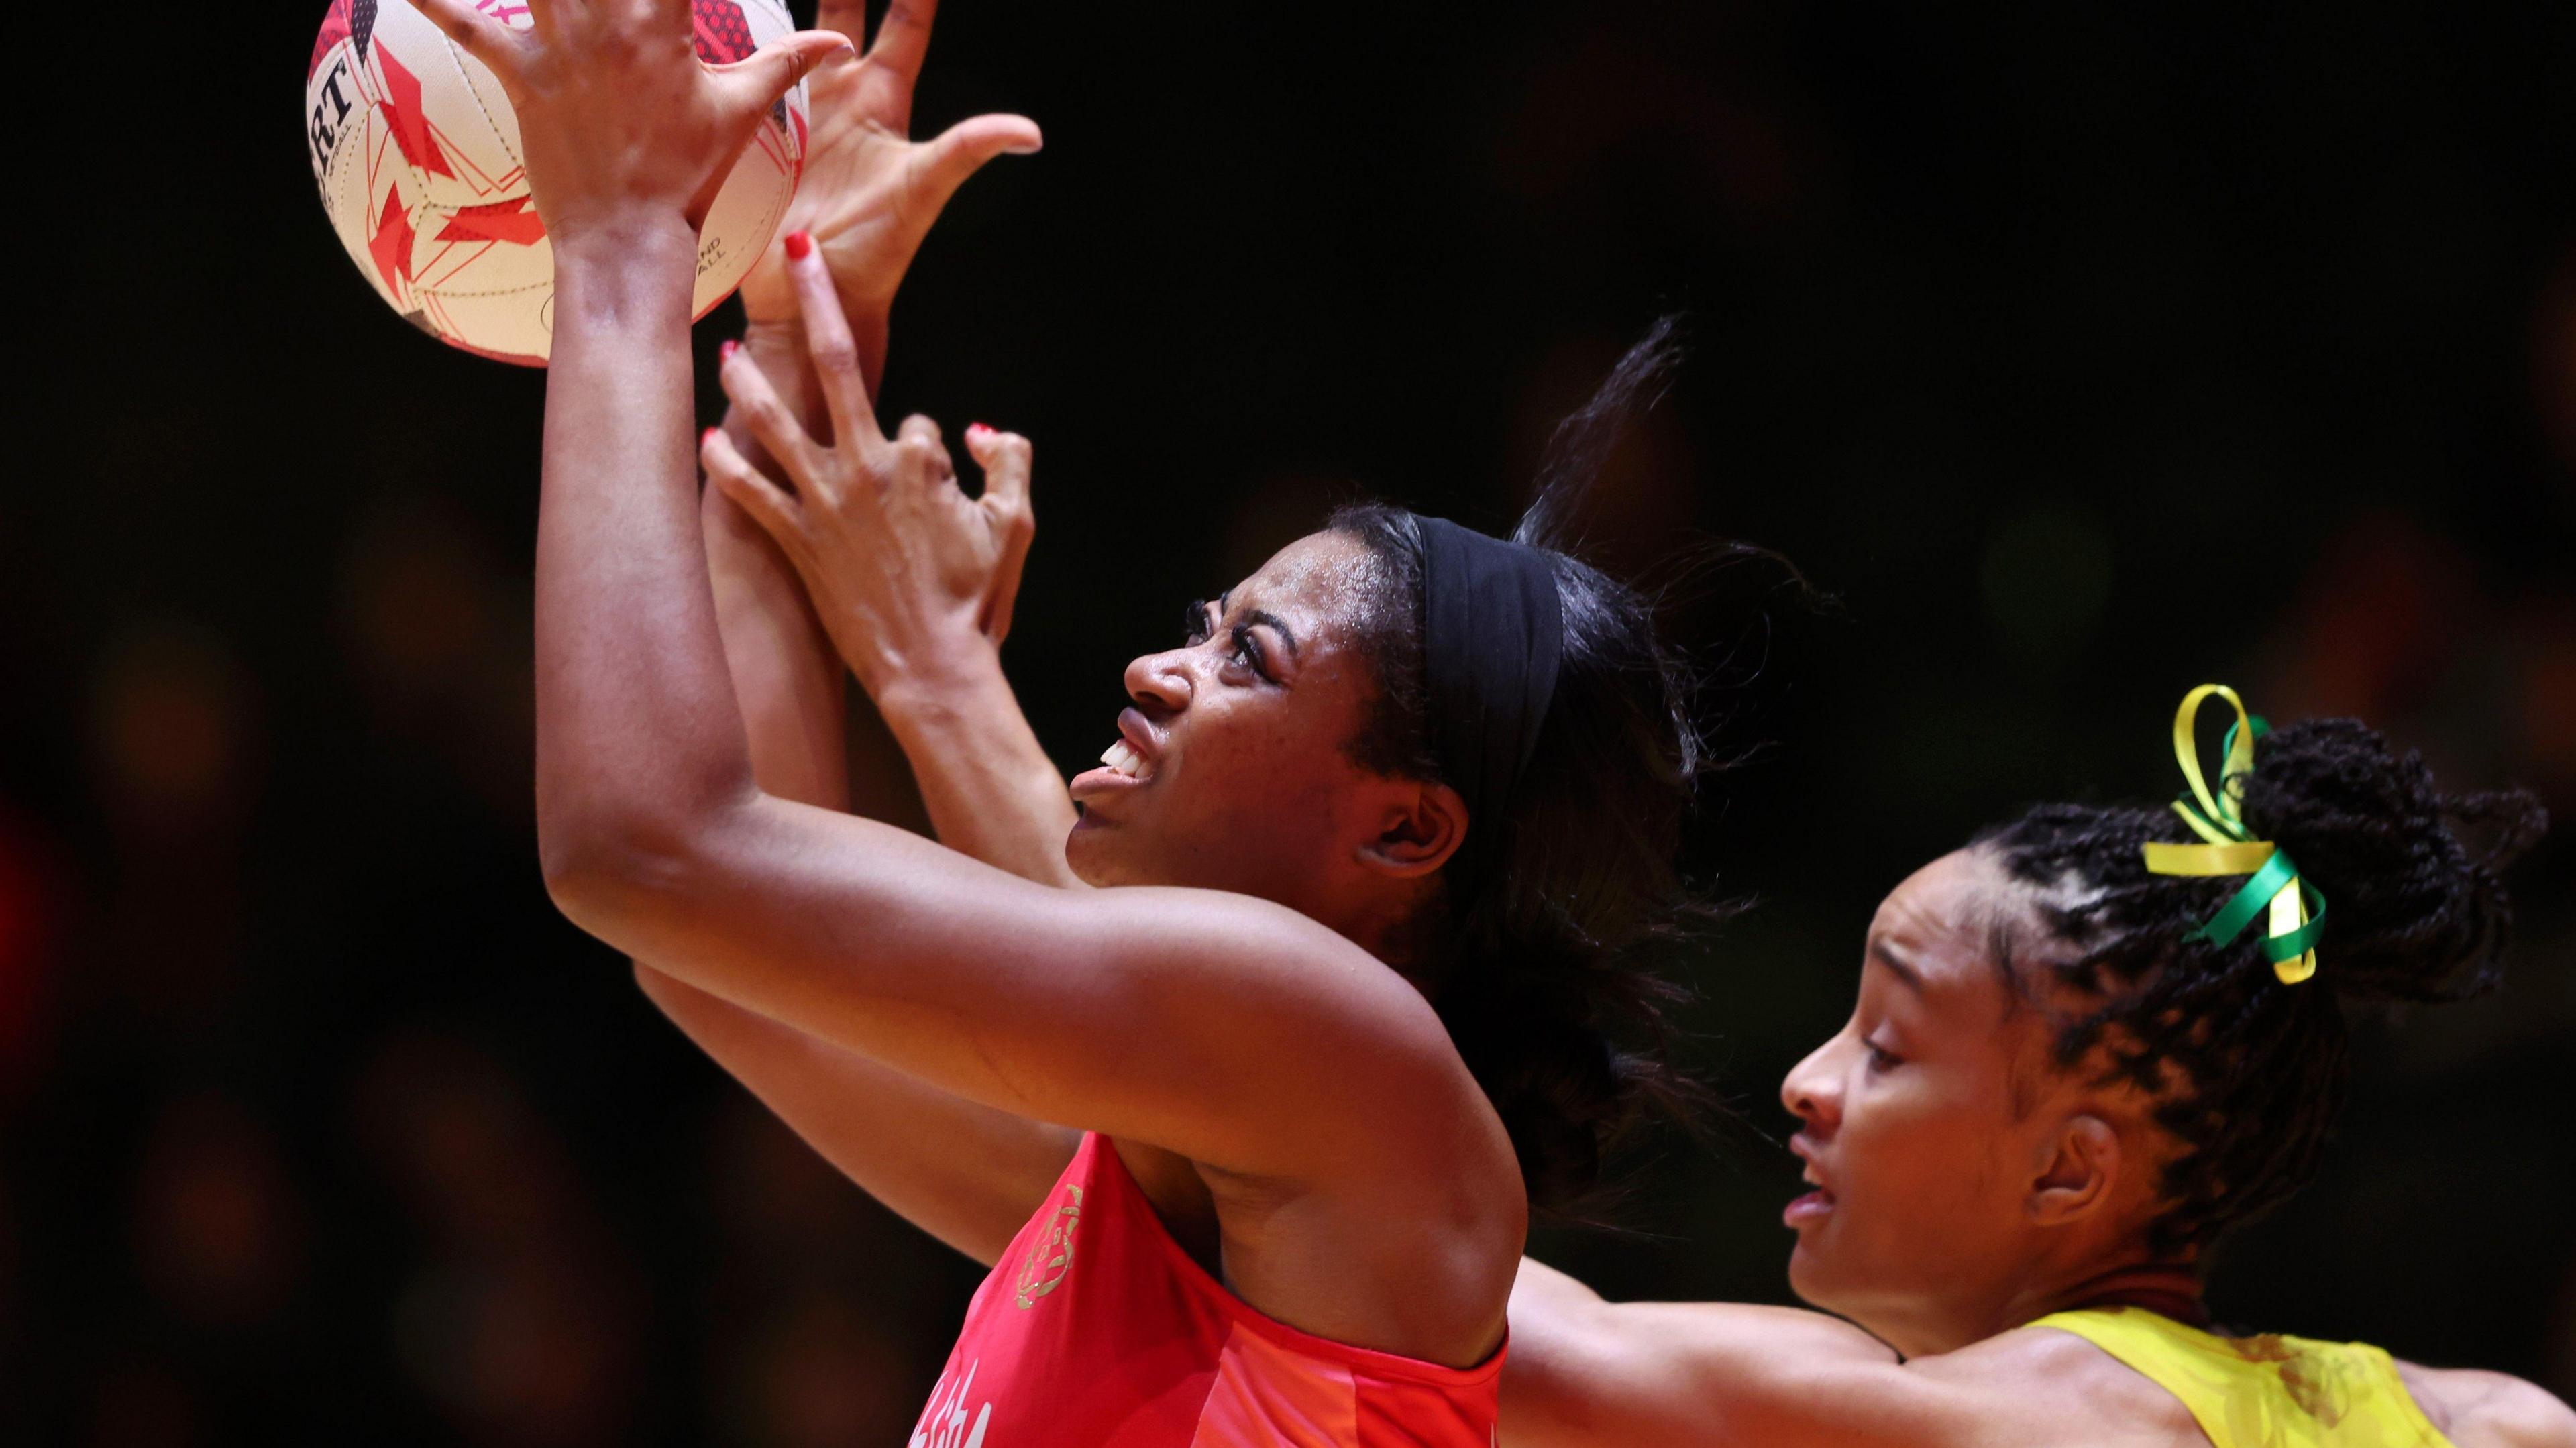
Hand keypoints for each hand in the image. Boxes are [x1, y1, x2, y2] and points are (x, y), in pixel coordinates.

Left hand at [415, 0, 853, 239]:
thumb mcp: (742, 114)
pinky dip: (438, 1)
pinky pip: (470, 28)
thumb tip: (836, 46)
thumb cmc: (687, 177)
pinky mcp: (523, 77)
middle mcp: (613, 24)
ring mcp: (563, 48)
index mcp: (667, 26)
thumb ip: (785, 65)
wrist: (629, 238)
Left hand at [703, 236, 1034, 694]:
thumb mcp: (1016, 525)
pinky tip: (707, 439)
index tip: (933, 478)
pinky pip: (751, 493)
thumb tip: (980, 430)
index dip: (924, 443)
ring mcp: (825, 505)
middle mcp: (865, 469)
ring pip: (776, 422)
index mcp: (921, 461)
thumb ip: (1010, 463)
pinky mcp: (797, 541)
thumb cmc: (977, 598)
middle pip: (837, 365)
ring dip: (749, 379)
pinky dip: (726, 465)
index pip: (914, 418)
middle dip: (816, 300)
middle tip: (796, 251)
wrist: (934, 665)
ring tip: (727, 348)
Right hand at [738, 0, 1041, 343]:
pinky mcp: (746, 131)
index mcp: (881, 99)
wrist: (811, 302)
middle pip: (841, 10)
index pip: (905, 21)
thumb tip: (1031, 133)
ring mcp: (788, 110)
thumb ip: (967, 150)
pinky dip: (724, 43)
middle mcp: (836, 95)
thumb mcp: (921, 192)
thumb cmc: (874, 253)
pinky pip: (734, 75)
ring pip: (780, 32)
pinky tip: (703, 18)